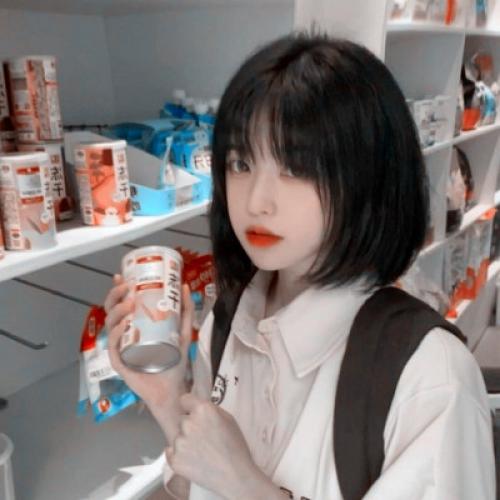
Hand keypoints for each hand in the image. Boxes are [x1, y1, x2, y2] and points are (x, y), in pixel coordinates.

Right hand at [104, 274, 193, 440]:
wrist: (172, 389)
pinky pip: (113, 345)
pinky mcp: (119, 362)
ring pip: (110, 325)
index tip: (122, 276)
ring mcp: (120, 348)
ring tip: (130, 303)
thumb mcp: (183, 332)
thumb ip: (185, 311)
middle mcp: (124, 335)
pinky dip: (117, 332)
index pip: (122, 304)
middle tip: (127, 287)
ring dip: (117, 311)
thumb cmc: (173, 362)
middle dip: (115, 296)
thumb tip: (184, 286)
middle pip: (111, 311)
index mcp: (135, 326)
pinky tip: (124, 324)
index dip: (118, 290)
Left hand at [166, 394, 272, 498]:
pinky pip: (171, 451)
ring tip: (201, 451)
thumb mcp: (228, 419)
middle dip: (191, 425)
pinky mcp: (175, 459)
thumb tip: (198, 407)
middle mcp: (188, 423)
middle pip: (183, 419)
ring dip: (186, 441)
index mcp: (202, 410)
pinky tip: (193, 459)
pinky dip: (179, 455)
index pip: (185, 399)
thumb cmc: (235, 447)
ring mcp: (179, 442)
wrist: (235, 475)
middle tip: (203, 437)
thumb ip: (210, 409)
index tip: (193, 412)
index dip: (190, 406)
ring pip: (178, 436)